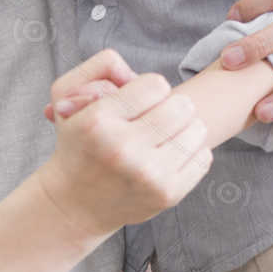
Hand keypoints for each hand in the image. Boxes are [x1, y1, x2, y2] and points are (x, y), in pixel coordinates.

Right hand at [38, 50, 211, 239]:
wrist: (76, 204)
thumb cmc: (78, 145)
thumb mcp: (68, 97)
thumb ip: (101, 67)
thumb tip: (132, 72)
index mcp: (98, 121)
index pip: (156, 84)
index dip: (149, 90)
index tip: (137, 103)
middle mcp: (123, 148)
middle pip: (182, 105)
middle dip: (171, 107)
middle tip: (154, 119)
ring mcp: (149, 175)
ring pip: (198, 129)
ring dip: (184, 129)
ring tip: (162, 138)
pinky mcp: (168, 194)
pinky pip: (204, 157)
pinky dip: (191, 153)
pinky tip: (168, 158)